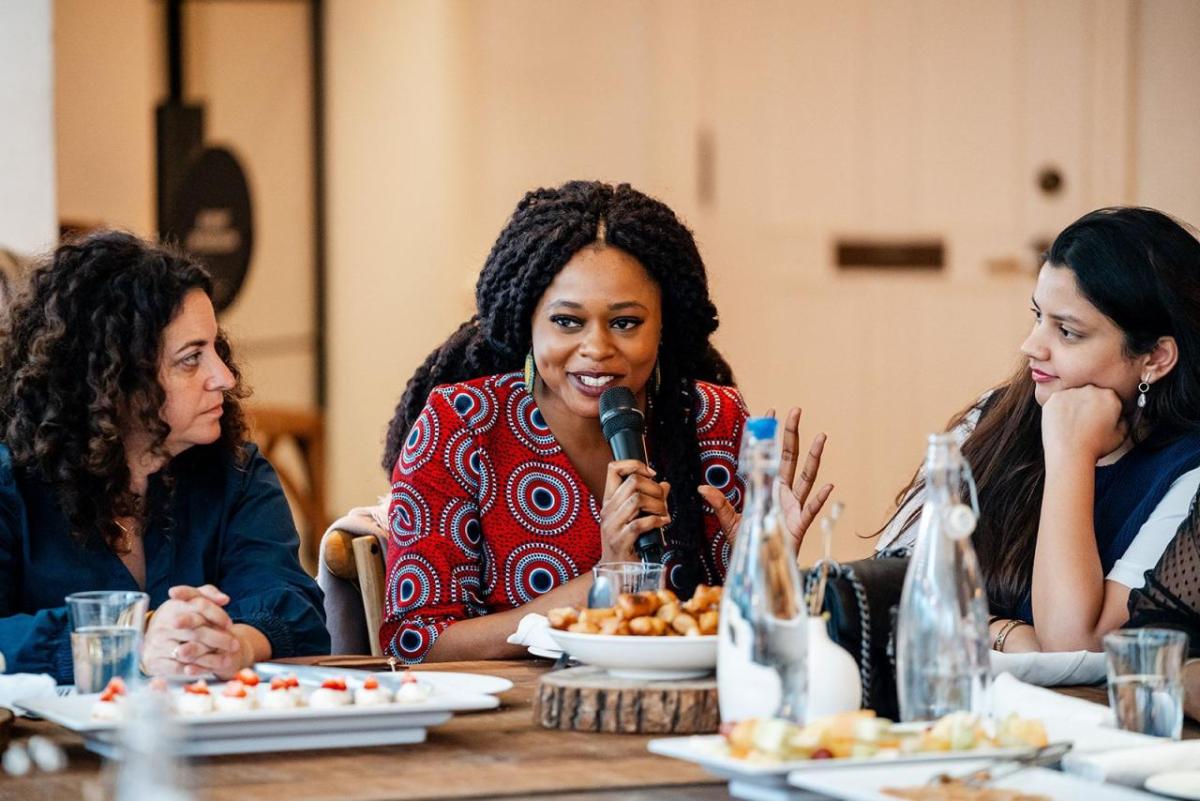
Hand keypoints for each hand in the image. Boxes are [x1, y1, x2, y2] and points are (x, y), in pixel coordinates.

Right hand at [141, 584, 247, 678]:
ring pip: (189, 651)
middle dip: (219, 639)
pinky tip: (211, 669)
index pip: (199, 606)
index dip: (217, 615)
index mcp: (173, 606)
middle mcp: (163, 625)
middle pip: (196, 631)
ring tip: (227, 659)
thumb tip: (225, 599)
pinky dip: (197, 669)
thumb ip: (208, 594)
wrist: (153, 639)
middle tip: (235, 645)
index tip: (229, 624)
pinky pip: (179, 667)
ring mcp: (158, 644)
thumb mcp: (189, 601)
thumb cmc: (179, 617)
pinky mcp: (156, 661)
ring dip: (210, 656)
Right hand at [599, 459, 670, 562]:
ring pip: (637, 500)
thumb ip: (650, 499)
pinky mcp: (620, 540)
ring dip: (657, 505)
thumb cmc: (627, 542)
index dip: (634, 465)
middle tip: (662, 501)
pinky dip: (656, 521)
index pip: (613, 469)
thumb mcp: (635, 516)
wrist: (615, 570)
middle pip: (632, 482)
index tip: (651, 474)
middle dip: (654, 489)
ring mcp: (612, 525)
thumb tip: (665, 484)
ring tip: (663, 514)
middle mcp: (608, 510)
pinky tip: (663, 524)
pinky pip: (640, 523)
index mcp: (609, 501)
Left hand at [699, 407, 833, 551]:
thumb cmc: (749, 543)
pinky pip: (810, 509)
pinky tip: (829, 486)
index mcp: (766, 488)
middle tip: (796, 411)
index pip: (769, 456)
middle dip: (792, 434)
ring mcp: (792, 506)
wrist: (759, 566)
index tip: (771, 412)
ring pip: (805, 477)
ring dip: (814, 458)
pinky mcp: (798, 524)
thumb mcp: (729, 522)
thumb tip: (702, 488)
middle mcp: (781, 492)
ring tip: (821, 438)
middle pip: (789, 458)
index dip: (770, 435)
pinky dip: (819, 499)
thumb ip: (720, 503)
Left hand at [1041, 385, 1126, 462]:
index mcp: (1110, 396)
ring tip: (1072, 425)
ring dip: (1073, 406)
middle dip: (1089, 405)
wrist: (1069, 453)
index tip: (1099, 419)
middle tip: (1084, 422)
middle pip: (1090, 394)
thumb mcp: (1120, 435)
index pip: (1108, 397)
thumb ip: (1124, 420)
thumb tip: (1120, 416)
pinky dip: (1059, 409)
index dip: (1104, 410)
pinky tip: (1062, 422)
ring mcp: (1071, 392)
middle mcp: (1090, 389)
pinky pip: (1058, 401)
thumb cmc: (1095, 447)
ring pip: (1073, 396)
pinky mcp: (1054, 397)